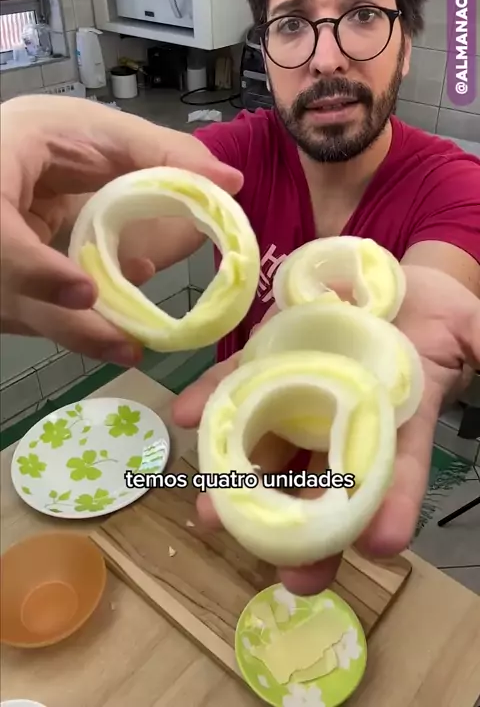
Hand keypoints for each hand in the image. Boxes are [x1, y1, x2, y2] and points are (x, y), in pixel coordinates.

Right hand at [0, 94, 242, 362]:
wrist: (14, 150)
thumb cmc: (52, 134)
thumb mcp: (100, 130)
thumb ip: (162, 152)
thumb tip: (230, 181)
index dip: (32, 267)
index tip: (86, 291)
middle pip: (5, 288)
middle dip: (67, 324)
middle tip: (126, 346)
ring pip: (16, 310)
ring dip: (73, 331)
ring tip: (128, 343)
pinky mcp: (4, 280)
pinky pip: (29, 312)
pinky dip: (71, 321)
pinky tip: (110, 314)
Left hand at [172, 265, 479, 593]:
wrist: (391, 282)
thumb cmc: (438, 315)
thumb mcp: (475, 331)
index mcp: (397, 423)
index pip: (396, 474)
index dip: (392, 509)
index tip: (382, 546)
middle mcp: (343, 421)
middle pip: (321, 485)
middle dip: (302, 531)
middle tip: (288, 573)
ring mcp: (301, 394)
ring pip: (268, 445)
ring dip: (236, 480)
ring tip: (210, 514)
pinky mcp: (270, 359)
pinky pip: (237, 380)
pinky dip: (212, 396)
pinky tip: (188, 414)